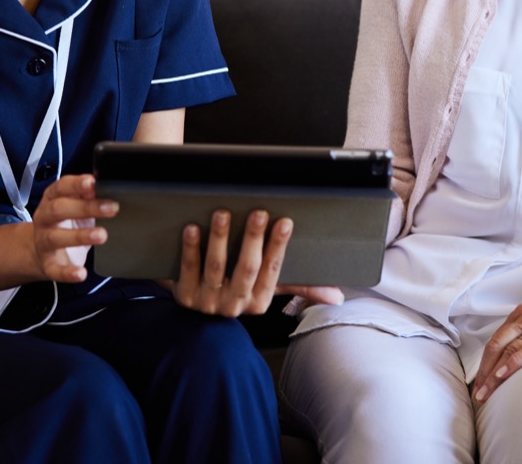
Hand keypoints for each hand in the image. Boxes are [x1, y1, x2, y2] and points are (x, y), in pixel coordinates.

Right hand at [30, 174, 116, 283]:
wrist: (41, 250)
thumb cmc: (66, 222)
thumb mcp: (75, 204)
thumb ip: (87, 195)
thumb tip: (103, 186)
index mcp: (52, 199)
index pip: (61, 187)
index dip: (76, 184)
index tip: (92, 182)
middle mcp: (45, 218)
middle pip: (59, 209)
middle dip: (85, 207)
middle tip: (111, 208)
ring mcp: (44, 241)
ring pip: (56, 238)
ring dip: (80, 236)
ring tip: (102, 235)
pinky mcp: (48, 264)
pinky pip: (55, 269)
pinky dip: (67, 273)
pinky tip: (81, 273)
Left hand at [170, 209, 290, 315]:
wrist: (196, 308)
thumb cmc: (238, 290)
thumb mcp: (266, 288)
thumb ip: (300, 288)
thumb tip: (337, 296)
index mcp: (258, 302)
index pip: (272, 272)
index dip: (279, 247)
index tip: (285, 222)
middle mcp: (234, 305)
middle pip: (246, 269)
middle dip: (253, 240)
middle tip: (259, 213)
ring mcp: (207, 302)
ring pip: (216, 268)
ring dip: (219, 240)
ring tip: (222, 214)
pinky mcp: (184, 296)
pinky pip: (188, 270)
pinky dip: (190, 249)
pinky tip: (192, 228)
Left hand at [472, 274, 521, 402]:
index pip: (497, 339)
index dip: (484, 362)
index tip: (481, 381)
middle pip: (495, 346)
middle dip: (482, 372)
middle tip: (478, 393)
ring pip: (507, 350)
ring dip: (492, 375)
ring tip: (485, 394)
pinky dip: (511, 364)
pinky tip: (501, 377)